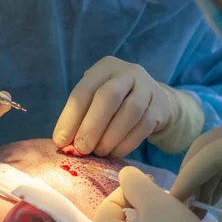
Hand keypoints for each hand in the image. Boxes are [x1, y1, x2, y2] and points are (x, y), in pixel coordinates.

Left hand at [53, 56, 202, 157]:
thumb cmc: (116, 102)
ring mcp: (147, 88)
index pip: (84, 90)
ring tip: (99, 152)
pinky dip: (126, 143)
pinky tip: (115, 153)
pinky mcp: (160, 107)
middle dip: (92, 126)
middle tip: (81, 149)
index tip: (60, 141)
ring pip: (130, 112)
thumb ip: (81, 116)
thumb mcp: (96, 99)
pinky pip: (143, 126)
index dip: (70, 117)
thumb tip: (64, 142)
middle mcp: (128, 73)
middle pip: (108, 96)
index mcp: (105, 68)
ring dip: (110, 137)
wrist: (155, 101)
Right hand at [170, 106, 221, 209]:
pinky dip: (218, 168)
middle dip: (188, 173)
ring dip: (202, 172)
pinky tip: (215, 192)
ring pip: (215, 144)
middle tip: (179, 204)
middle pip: (205, 144)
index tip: (173, 204)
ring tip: (196, 204)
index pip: (209, 154)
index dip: (187, 179)